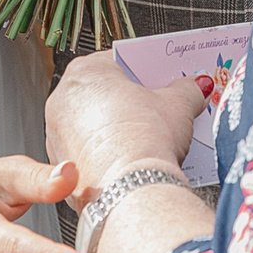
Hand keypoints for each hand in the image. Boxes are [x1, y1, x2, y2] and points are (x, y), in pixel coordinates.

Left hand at [45, 55, 208, 205]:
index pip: (117, 60)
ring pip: (92, 126)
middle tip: (159, 110)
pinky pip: (88, 155)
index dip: (144, 70)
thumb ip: (188, 89)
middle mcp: (62, 100)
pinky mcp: (63, 169)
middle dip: (130, 102)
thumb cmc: (143, 141)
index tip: (160, 81)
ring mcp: (57, 136)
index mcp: (85, 72)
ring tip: (149, 139)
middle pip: (103, 93)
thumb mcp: (178, 104)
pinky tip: (132, 162)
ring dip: (117, 130)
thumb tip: (195, 87)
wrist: (130, 192)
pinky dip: (107, 156)